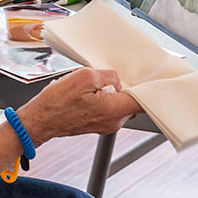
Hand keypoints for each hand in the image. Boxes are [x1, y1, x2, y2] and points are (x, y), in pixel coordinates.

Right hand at [15, 68, 143, 146]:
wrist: (39, 121)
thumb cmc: (57, 103)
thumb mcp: (83, 77)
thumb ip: (107, 75)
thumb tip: (116, 78)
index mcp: (113, 110)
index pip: (144, 101)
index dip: (152, 89)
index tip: (158, 80)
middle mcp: (113, 121)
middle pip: (130, 99)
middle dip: (125, 85)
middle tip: (112, 73)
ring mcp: (105, 124)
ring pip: (118, 102)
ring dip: (111, 90)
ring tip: (93, 82)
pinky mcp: (96, 123)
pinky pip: (107, 106)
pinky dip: (103, 96)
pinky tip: (88, 90)